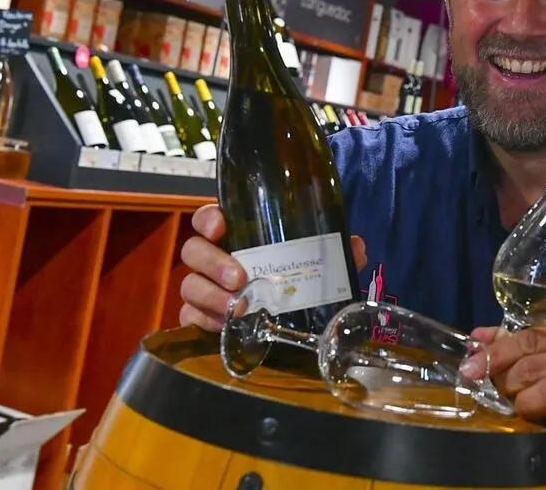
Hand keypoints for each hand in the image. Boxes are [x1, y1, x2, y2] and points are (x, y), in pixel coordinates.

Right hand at [178, 203, 366, 331]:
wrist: (286, 319)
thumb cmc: (293, 278)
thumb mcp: (315, 262)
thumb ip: (335, 251)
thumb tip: (356, 247)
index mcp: (237, 235)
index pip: (208, 218)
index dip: (208, 219)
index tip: (221, 227)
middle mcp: (214, 258)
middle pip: (193, 251)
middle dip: (213, 262)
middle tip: (239, 278)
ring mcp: (204, 287)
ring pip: (189, 285)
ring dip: (209, 296)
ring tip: (237, 308)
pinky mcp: (201, 316)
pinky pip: (189, 317)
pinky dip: (204, 321)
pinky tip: (224, 327)